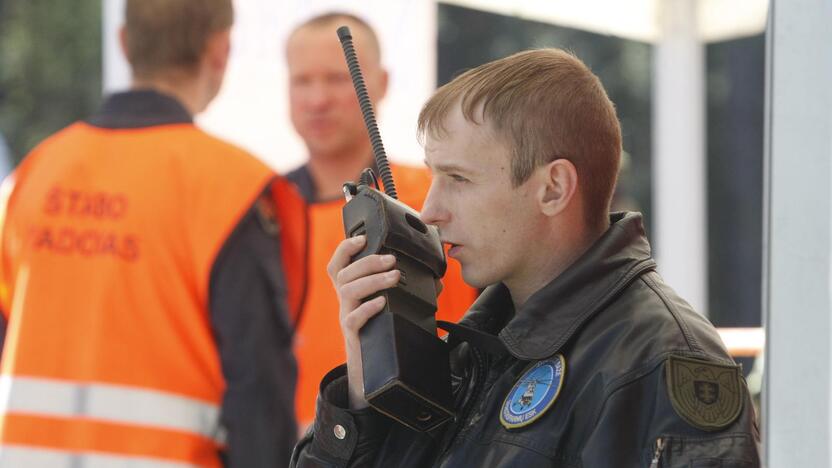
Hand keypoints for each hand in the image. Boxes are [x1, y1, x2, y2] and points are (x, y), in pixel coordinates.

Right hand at [327, 235, 399, 408]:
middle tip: (392, 259)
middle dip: (368, 262)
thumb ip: (410, 290)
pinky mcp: (353, 336)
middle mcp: (345, 302)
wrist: (374, 372)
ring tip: (395, 276)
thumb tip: (437, 279)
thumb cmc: (384, 332)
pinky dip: (367, 309)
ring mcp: (347, 318)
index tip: (362, 238)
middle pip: (344, 274)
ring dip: (372, 280)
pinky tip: (382, 303)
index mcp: (351, 290)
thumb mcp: (393, 307)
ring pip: (348, 291)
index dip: (346, 248)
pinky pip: (352, 320)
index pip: (338, 264)